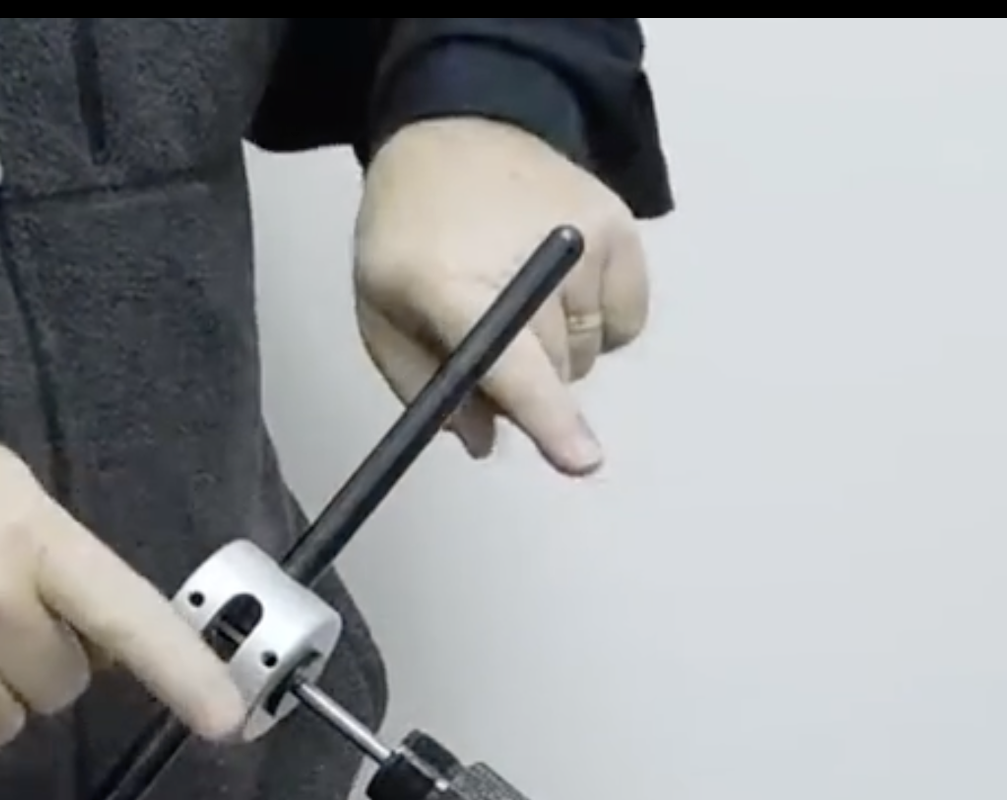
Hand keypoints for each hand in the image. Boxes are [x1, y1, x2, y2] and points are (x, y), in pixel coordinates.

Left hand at [355, 116, 649, 473]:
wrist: (456, 130)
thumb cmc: (412, 234)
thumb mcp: (382, 312)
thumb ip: (427, 389)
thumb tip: (486, 442)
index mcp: (450, 281)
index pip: (511, 361)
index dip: (547, 418)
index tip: (582, 460)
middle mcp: (530, 252)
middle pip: (552, 373)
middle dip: (523, 382)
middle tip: (486, 334)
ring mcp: (584, 235)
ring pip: (586, 355)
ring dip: (556, 350)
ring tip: (517, 291)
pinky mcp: (621, 227)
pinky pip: (624, 324)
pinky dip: (596, 324)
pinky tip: (559, 286)